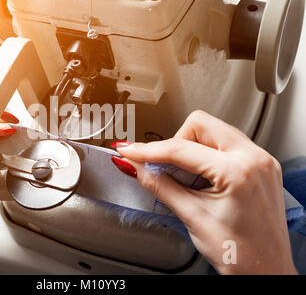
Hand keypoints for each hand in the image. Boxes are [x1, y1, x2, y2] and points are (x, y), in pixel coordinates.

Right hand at [112, 111, 296, 274]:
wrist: (267, 272)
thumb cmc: (240, 253)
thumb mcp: (192, 216)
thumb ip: (160, 185)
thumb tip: (136, 167)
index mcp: (238, 171)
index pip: (180, 149)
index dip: (147, 150)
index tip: (129, 151)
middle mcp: (254, 158)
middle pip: (200, 125)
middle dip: (175, 142)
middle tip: (160, 165)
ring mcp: (261, 160)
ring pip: (214, 130)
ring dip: (191, 147)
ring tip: (182, 175)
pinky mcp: (260, 165)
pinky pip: (227, 144)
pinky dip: (206, 153)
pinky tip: (199, 175)